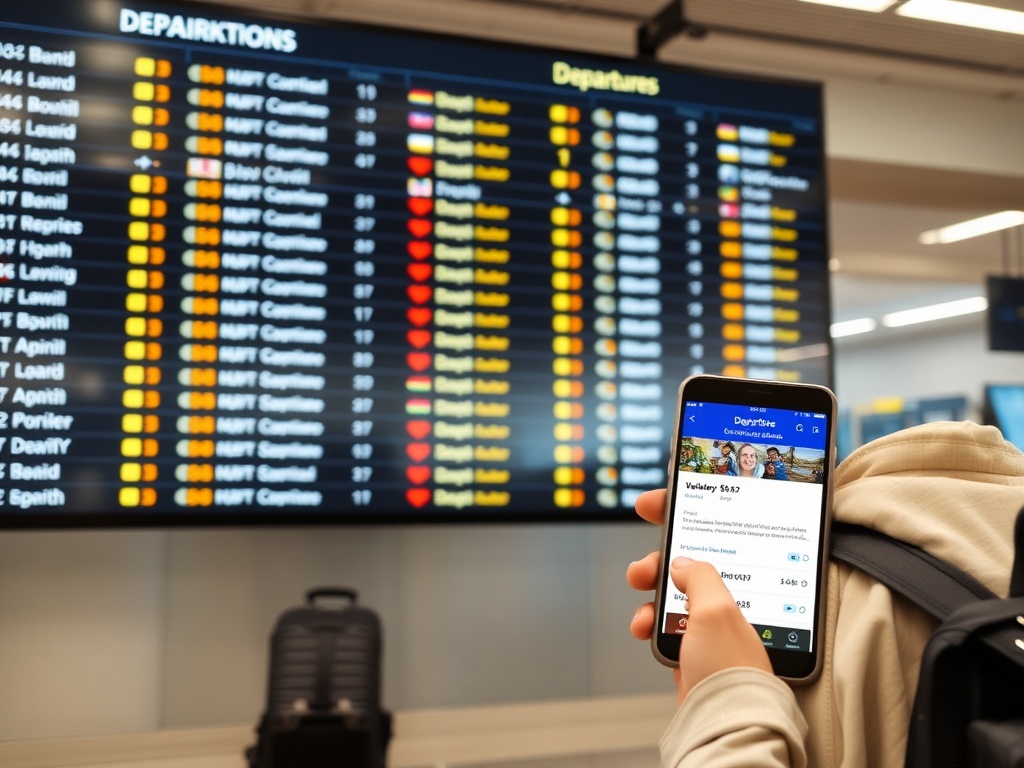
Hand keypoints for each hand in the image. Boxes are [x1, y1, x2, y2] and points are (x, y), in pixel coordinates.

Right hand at [626, 489, 771, 701]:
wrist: (724, 725)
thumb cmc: (731, 672)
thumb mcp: (716, 610)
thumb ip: (699, 575)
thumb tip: (682, 562)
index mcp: (745, 588)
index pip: (713, 539)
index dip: (680, 516)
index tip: (653, 502)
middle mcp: (730, 606)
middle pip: (687, 567)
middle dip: (658, 564)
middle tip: (641, 570)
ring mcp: (711, 629)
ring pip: (672, 597)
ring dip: (651, 600)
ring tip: (644, 613)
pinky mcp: (695, 653)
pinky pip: (667, 626)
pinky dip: (651, 625)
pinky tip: (646, 631)